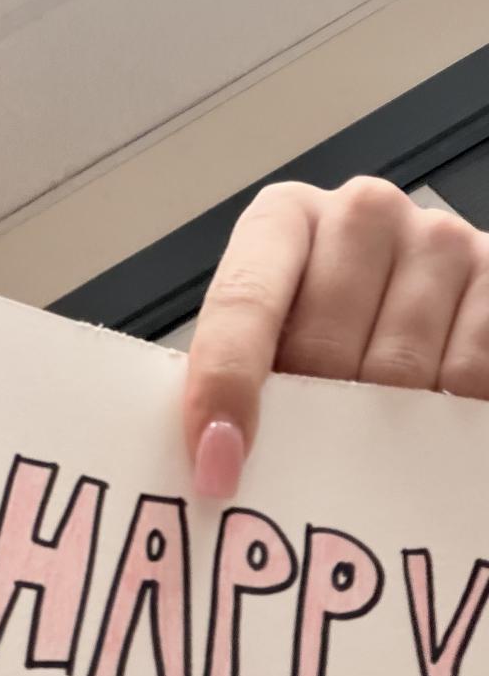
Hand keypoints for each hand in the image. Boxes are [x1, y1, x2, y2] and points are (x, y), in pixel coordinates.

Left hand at [181, 176, 488, 497]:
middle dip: (313, 413)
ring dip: (383, 424)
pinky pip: (469, 377)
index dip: (225, 383)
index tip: (216, 464)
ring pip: (399, 369)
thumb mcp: (277, 335)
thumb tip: (213, 458)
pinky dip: (447, 418)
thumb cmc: (335, 326)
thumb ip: (240, 372)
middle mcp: (362, 211)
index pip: (243, 298)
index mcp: (284, 217)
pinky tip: (432, 421)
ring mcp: (439, 236)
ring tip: (378, 436)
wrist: (426, 305)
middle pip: (322, 342)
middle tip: (318, 454)